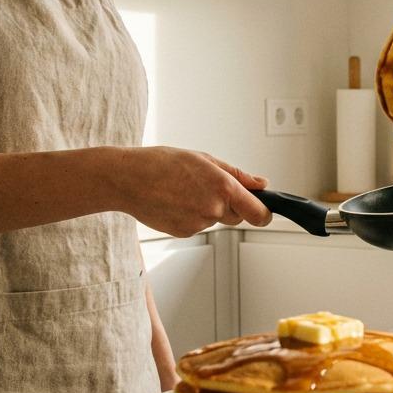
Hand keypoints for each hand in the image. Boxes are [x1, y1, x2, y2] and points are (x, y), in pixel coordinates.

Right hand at [109, 147, 272, 237]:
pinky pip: (197, 226)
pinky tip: (174, 202)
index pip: (259, 213)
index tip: (264, 212)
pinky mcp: (183, 233)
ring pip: (215, 220)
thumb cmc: (162, 164)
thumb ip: (238, 175)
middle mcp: (213, 208)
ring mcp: (197, 224)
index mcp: (223, 187)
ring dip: (207, 209)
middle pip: (237, 217)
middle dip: (230, 206)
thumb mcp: (205, 160)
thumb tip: (262, 184)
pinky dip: (190, 216)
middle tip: (206, 188)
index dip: (264, 214)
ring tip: (184, 191)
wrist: (127, 179)